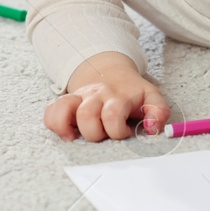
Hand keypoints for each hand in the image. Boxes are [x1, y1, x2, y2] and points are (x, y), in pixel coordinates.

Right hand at [44, 52, 171, 141]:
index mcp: (117, 96)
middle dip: (94, 133)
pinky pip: (51, 111)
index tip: (126, 134)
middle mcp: (95, 96)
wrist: (110, 72)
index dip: (118, 130)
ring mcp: (79, 98)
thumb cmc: (131, 93)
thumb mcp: (151, 97)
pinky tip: (65, 134)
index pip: (113, 113)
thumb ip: (159, 112)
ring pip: (64, 108)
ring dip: (67, 127)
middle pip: (87, 114)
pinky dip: (53, 124)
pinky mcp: (66, 103)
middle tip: (103, 136)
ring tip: (74, 138)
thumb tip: (153, 129)